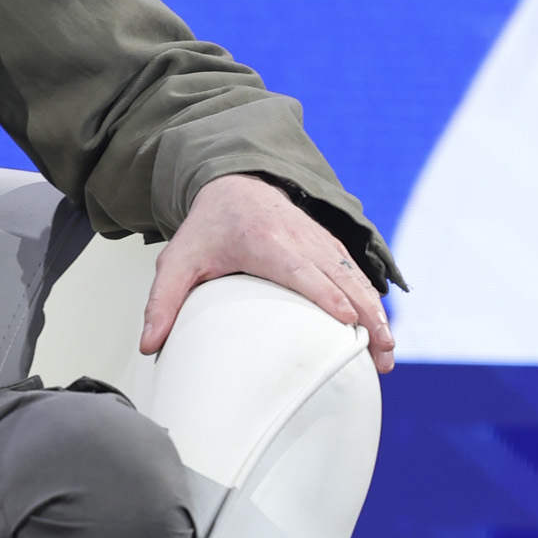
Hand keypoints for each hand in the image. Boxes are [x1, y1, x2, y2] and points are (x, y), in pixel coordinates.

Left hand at [139, 173, 394, 373]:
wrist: (234, 185)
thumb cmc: (206, 228)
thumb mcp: (176, 261)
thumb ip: (162, 302)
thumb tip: (149, 346)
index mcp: (264, 241)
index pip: (301, 269)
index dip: (325, 293)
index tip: (347, 320)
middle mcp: (300, 238)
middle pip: (340, 278)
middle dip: (365, 315)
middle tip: (382, 352)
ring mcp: (320, 241)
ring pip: (355, 277)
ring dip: (376, 314)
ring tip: (388, 352)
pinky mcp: (330, 247)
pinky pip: (356, 274)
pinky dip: (372, 301)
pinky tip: (382, 332)